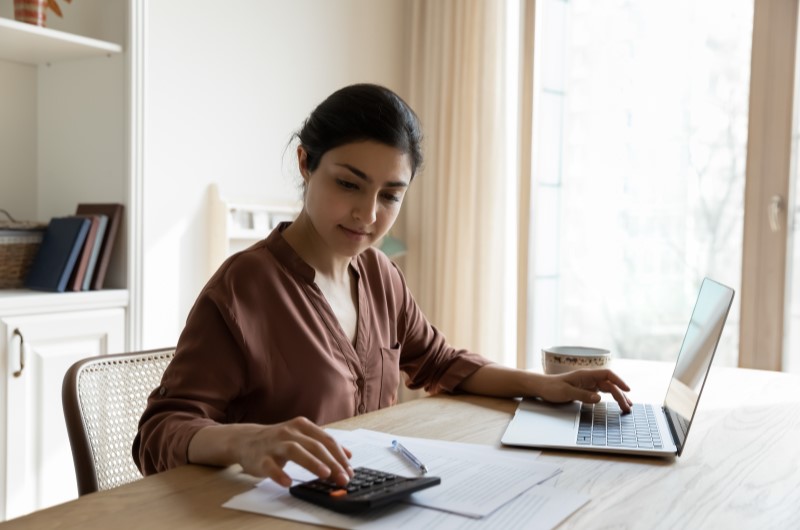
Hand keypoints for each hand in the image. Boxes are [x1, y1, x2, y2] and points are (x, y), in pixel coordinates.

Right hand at [233, 417, 353, 487]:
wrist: (245, 440)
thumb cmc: (278, 440)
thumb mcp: (302, 437)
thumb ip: (323, 444)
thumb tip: (347, 456)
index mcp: (302, 426)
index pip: (326, 440)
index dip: (340, 456)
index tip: (349, 470)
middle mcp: (290, 432)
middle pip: (314, 445)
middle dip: (332, 462)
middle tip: (343, 477)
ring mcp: (275, 444)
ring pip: (295, 451)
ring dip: (311, 462)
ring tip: (324, 474)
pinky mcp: (261, 457)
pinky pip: (270, 466)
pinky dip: (279, 474)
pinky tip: (287, 482)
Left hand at [537, 369, 632, 412]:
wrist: (541, 387)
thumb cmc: (551, 388)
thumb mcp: (566, 393)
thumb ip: (583, 395)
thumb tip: (599, 398)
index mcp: (585, 375)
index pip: (607, 374)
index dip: (619, 381)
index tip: (627, 390)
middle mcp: (588, 378)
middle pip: (609, 384)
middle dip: (620, 395)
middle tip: (627, 407)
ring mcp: (587, 383)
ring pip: (607, 389)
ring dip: (617, 396)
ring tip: (626, 406)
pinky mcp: (585, 389)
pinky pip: (601, 392)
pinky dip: (610, 397)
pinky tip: (615, 402)